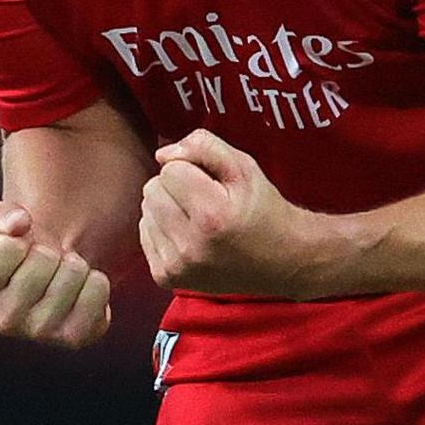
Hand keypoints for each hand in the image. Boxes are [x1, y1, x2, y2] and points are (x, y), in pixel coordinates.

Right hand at [0, 200, 111, 346]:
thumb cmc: (21, 249)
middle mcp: (3, 320)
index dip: (21, 236)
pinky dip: (96, 280)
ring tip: (61, 274)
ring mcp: (39, 332)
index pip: (9, 246)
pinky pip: (98, 290)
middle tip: (45, 262)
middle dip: (50, 250)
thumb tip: (18, 222)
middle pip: (44, 260)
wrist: (52, 277)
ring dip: (74, 264)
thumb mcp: (4, 224)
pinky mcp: (74, 337)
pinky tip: (80, 289)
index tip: (19, 247)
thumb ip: (6, 217)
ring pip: (73, 274)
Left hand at [138, 130, 326, 297]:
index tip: (213, 183)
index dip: (191, 168)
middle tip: (205, 199)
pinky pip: (145, 235)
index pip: (170, 170)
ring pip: (146, 211)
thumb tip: (162, 155)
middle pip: (152, 190)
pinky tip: (188, 234)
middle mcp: (191, 245)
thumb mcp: (244, 166)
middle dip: (175, 186)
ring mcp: (177, 266)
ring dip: (167, 207)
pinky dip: (163, 229)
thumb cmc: (260, 208)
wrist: (280, 260)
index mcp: (213, 215)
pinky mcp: (166, 278)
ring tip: (198, 217)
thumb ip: (203, 146)